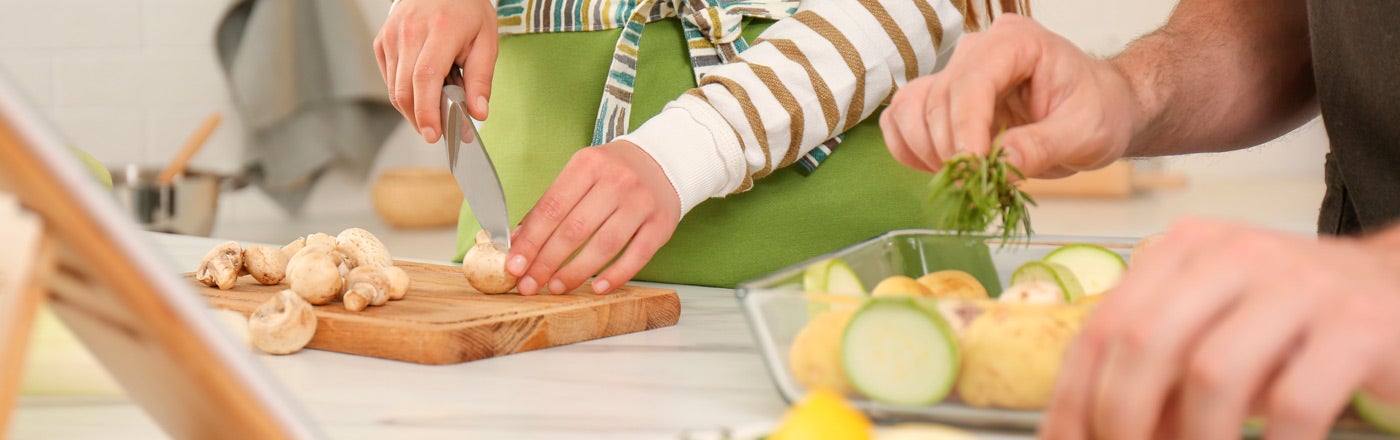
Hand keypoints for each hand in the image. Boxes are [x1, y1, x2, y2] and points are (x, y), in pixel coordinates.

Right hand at [374, 0, 497, 142]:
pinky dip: (404, 94)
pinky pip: (389, 79)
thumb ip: (481, 79)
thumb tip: (478, 113)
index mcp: (440, 29)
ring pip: (394, 89)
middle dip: (419, 119)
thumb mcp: (486, 40)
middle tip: (438, 132)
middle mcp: (410, 31)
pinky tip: (422, 91)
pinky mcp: (382, 41)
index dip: (427, 111)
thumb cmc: (466, 10)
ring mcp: (392, 36)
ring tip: (435, 109)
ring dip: (413, 109)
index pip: (425, 77)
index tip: (434, 134)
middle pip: (405, 89)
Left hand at [504, 141, 680, 295]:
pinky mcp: (661, 224)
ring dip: (576, 271)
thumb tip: (519, 240)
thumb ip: (551, 205)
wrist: (664, 161)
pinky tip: (597, 287)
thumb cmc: (614, 172)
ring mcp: (642, 203)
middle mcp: (617, 181)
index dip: (531, 240)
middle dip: (547, 261)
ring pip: (604, 245)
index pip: (552, 207)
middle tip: (529, 284)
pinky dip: (615, 275)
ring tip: (556, 287)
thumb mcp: (580, 174)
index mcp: (588, 164)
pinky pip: (636, 256)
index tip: (515, 265)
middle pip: (575, 229)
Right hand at [880, 14, 1134, 177]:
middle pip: (937, 100)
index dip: (965, 130)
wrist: (1100, 111)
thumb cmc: (1099, 110)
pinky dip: (911, 149)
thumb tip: (996, 167)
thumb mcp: (1085, 133)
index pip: (971, 82)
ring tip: (965, 176)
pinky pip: (903, 120)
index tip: (974, 170)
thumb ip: (1040, 147)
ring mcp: (956, 74)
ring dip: (927, 151)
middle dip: (950, 149)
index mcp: (1017, 43)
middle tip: (976, 185)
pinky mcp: (943, 99)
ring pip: (910, 109)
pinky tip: (942, 169)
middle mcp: (978, 51)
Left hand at [1042, 218, 1399, 438]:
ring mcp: (1298, 285)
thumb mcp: (1214, 337)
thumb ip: (1159, 377)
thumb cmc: (1293, 325)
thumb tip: (1097, 434)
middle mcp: (1234, 254)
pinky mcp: (1357, 325)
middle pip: (1143, 342)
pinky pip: (1294, 402)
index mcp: (1183, 250)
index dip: (1071, 400)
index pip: (1101, 326)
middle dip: (1119, 420)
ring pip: (1212, 372)